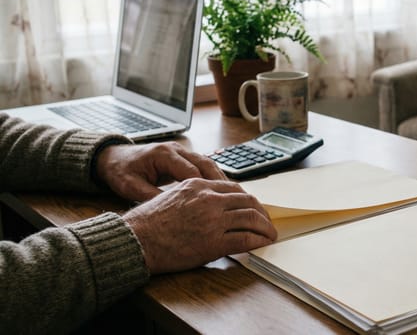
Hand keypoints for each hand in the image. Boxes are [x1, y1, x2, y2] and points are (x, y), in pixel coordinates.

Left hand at [95, 142, 225, 201]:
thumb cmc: (121, 171)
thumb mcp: (130, 186)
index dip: (205, 187)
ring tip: (234, 196)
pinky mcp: (183, 157)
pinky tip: (222, 191)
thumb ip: (150, 196)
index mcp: (163, 154)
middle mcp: (176, 150)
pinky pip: (204, 166)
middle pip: (205, 164)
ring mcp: (181, 152)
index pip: (190, 170)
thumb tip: (170, 211)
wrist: (114, 158)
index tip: (216, 203)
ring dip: (220, 180)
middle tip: (233, 199)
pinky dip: (214, 178)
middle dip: (220, 182)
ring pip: (208, 164)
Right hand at [122, 178, 277, 273]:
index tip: (252, 206)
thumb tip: (209, 203)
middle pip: (247, 200)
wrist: (134, 240)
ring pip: (251, 217)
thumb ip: (193, 196)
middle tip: (266, 220)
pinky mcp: (214, 242)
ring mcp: (213, 220)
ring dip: (265, 226)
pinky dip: (258, 241)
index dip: (247, 198)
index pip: (233, 187)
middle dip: (261, 211)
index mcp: (197, 185)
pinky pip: (245, 239)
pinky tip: (262, 243)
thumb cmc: (146, 222)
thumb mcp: (171, 196)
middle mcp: (208, 199)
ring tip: (270, 234)